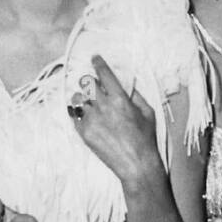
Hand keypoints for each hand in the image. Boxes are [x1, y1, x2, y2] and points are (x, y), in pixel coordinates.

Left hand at [68, 55, 161, 190]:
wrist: (136, 164)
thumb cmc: (145, 138)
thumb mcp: (147, 112)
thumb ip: (135, 95)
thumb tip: (125, 84)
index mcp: (120, 99)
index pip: (104, 74)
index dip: (98, 63)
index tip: (95, 58)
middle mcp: (103, 106)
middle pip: (87, 83)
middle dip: (90, 82)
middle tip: (94, 86)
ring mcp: (91, 120)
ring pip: (77, 98)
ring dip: (82, 96)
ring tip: (89, 102)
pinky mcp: (84, 132)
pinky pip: (73, 114)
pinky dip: (78, 111)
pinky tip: (85, 114)